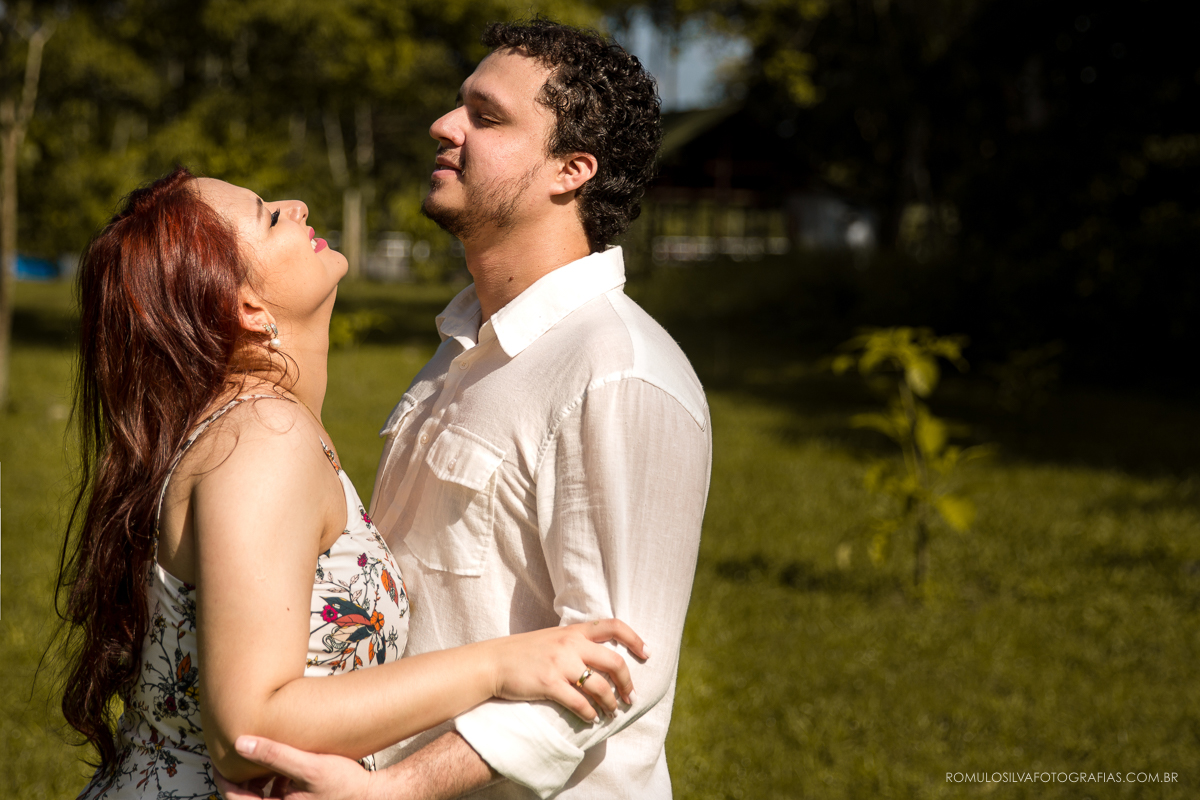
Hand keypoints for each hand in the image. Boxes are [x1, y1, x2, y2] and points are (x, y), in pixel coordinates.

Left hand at [214, 736, 373, 799]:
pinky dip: (274, 781)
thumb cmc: (344, 786)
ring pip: (261, 796)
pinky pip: (277, 795)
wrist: (372, 796)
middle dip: (241, 776)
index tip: (219, 759)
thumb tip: (242, 744)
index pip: (235, 798)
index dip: (224, 777)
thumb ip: (275, 755)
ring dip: (258, 778)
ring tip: (259, 756)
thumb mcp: (309, 766)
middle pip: (246, 798)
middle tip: (235, 754)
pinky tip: (283, 766)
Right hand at [487, 619, 648, 722]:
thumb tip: (601, 657)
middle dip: (627, 683)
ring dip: (611, 703)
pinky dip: (590, 713)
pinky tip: (592, 718)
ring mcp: (560, 664)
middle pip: (614, 662)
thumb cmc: (524, 652)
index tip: (647, 653)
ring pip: (600, 687)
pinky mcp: (549, 684)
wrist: (494, 662)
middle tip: (631, 697)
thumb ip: (576, 642)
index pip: (614, 626)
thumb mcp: (552, 638)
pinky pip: (579, 703)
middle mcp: (570, 644)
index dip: (635, 639)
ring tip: (612, 712)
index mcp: (574, 631)